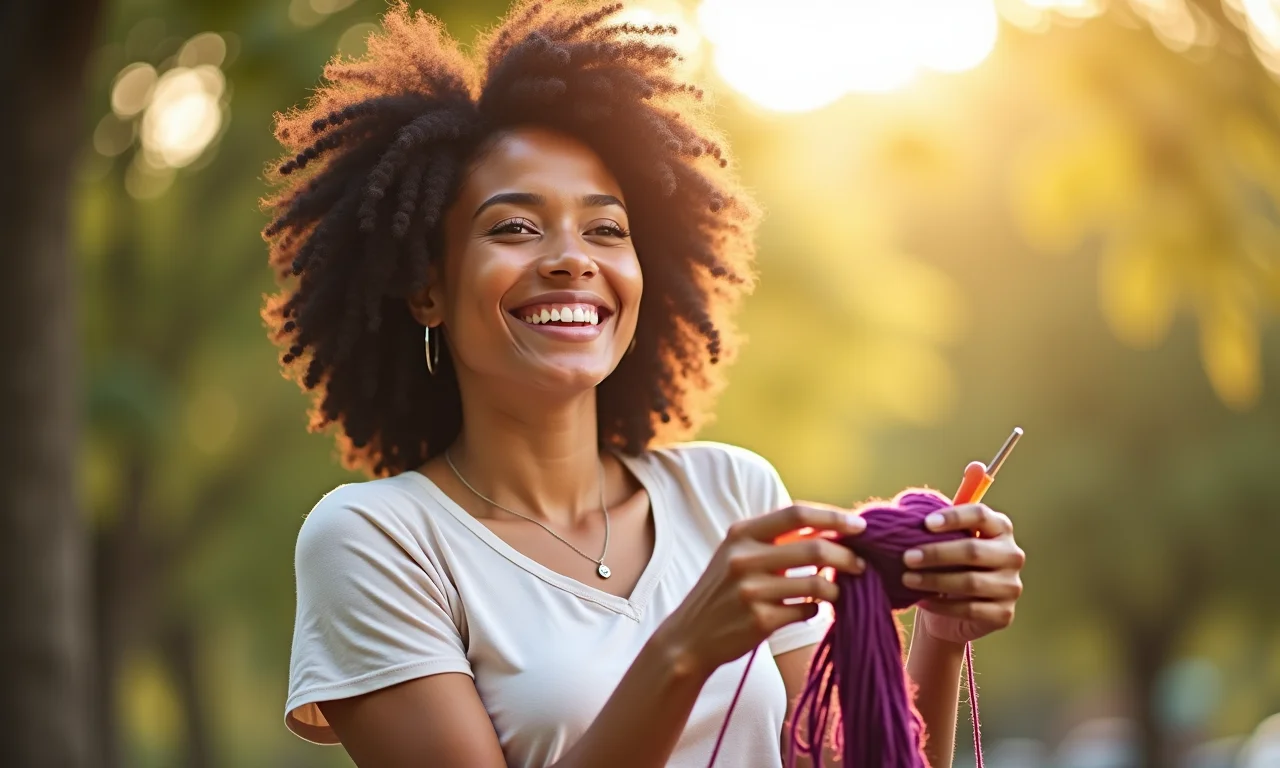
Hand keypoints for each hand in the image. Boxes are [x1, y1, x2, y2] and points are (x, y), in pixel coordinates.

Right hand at [659, 504, 866, 676]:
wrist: (690, 636)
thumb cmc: (724, 592)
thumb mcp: (738, 555)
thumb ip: (776, 540)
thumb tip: (832, 530)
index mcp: (741, 534)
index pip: (796, 513)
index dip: (833, 517)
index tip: (860, 526)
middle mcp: (743, 558)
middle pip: (814, 548)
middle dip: (847, 556)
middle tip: (860, 564)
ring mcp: (751, 591)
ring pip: (817, 583)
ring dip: (836, 588)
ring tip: (838, 591)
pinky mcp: (760, 621)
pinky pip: (807, 611)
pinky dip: (816, 610)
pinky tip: (809, 610)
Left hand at [902, 503, 1024, 644]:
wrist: (957, 610)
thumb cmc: (948, 565)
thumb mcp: (945, 542)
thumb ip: (934, 527)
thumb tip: (904, 514)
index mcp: (1000, 528)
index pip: (980, 515)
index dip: (953, 517)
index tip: (926, 523)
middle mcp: (1012, 555)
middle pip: (974, 550)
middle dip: (936, 553)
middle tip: (907, 557)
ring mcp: (1011, 586)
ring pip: (971, 582)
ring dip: (934, 580)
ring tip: (908, 579)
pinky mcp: (1004, 614)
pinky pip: (969, 609)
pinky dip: (941, 605)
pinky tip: (922, 600)